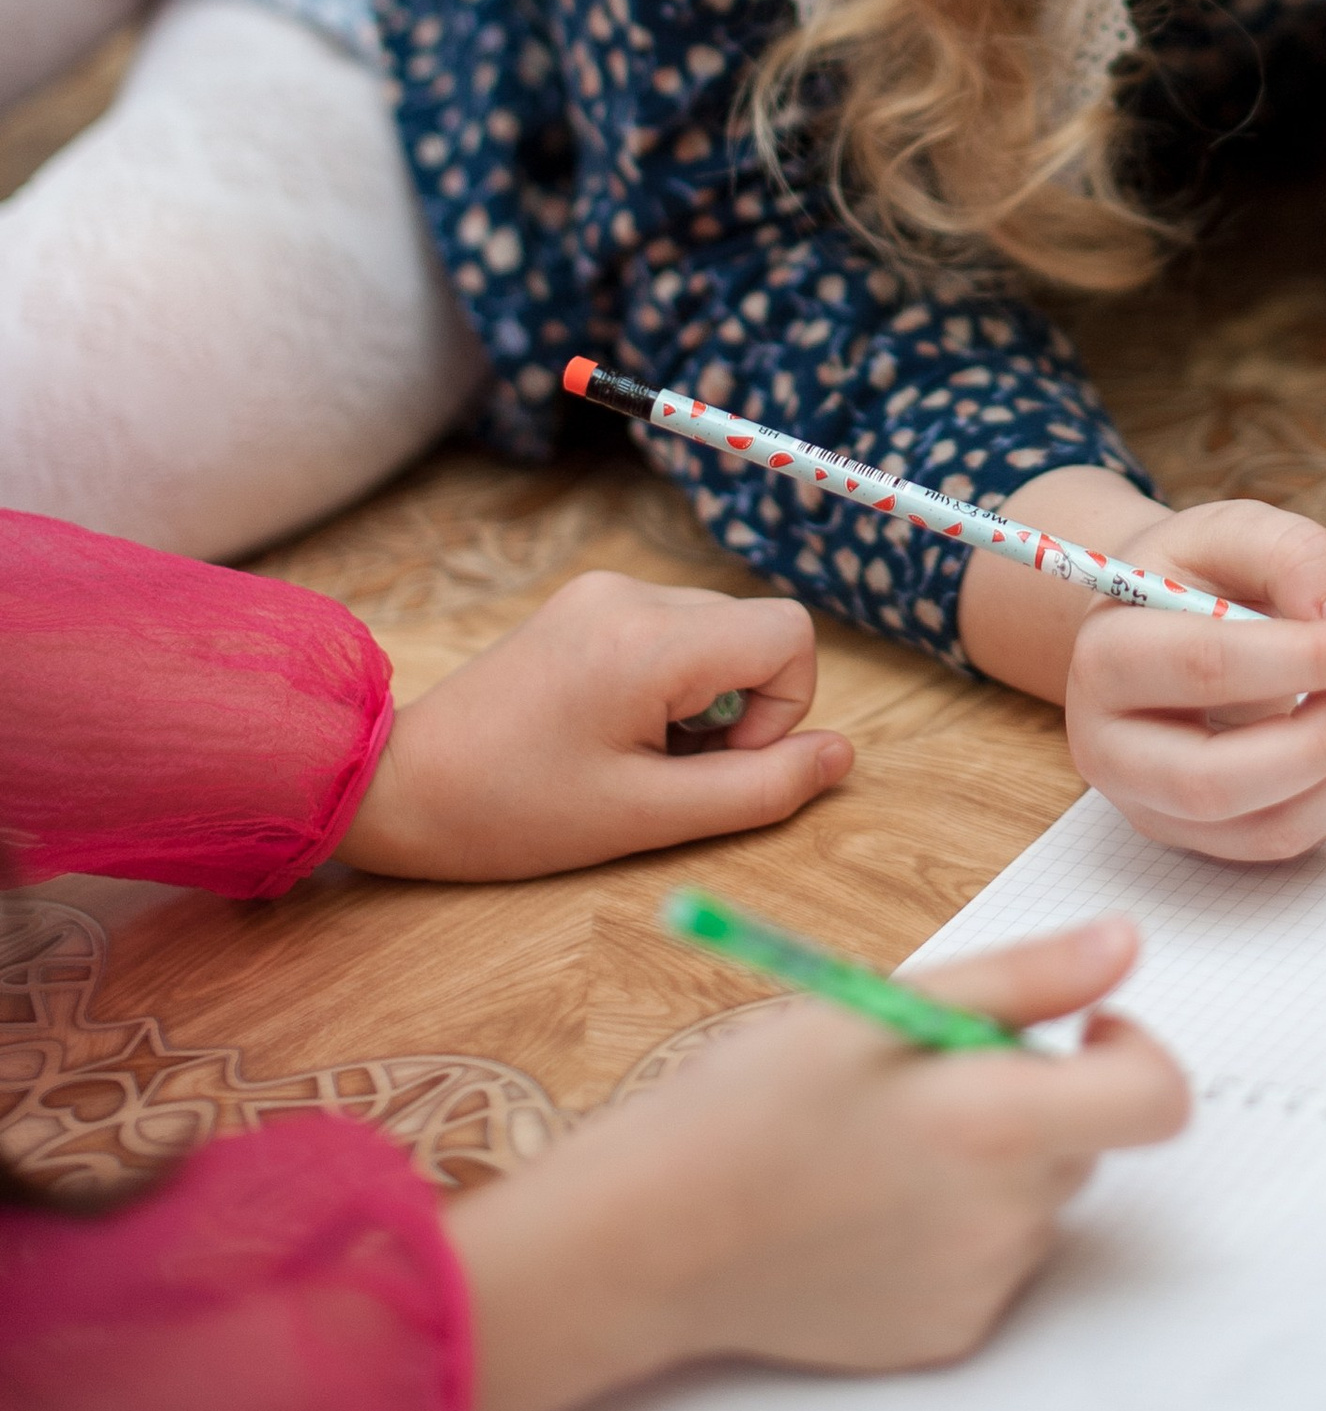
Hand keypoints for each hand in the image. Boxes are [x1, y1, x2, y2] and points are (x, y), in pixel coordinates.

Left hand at [341, 569, 852, 881]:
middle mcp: (632, 593)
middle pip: (754, 631)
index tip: (712, 762)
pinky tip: (608, 729)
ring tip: (630, 752)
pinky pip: (672, 630)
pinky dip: (668, 682)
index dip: (780, 709)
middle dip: (738, 708)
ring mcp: (604, 591)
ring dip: (702, 698)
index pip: (790, 635)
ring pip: (717, 631)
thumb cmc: (513, 811)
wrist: (399, 784)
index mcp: (650, 640)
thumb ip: (758, 789)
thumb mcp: (647, 819)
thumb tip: (841, 757)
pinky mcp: (585, 602)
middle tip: (663, 768)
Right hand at [448, 916, 1187, 1410]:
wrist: (650, 1240)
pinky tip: (867, 1210)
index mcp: (996, 1126)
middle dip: (1034, 1097)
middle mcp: (1006, 1221)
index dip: (1135, 1052)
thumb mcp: (876, 1007)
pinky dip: (956, 1228)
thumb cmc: (751, 1105)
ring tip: (879, 1147)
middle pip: (1085, 1142)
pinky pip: (992, 1262)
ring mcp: (979, 1290)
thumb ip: (1021, 980)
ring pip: (1038, 1200)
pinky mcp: (947, 1338)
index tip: (1081, 1029)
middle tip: (922, 1080)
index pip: (1158, 1101)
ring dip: (994, 1163)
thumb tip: (1125, 948)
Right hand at [957, 470, 1325, 860]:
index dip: (1302, 657)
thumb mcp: (1232, 532)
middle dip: (1320, 736)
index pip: (1203, 667)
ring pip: (1266, 829)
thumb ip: (1292, 556)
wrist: (1156, 624)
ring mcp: (1154, 807)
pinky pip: (1289, 839)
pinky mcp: (1201, 839)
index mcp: (1105, 656)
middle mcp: (1112, 749)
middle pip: (1215, 782)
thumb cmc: (1195, 576)